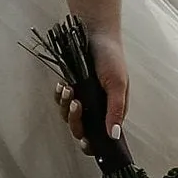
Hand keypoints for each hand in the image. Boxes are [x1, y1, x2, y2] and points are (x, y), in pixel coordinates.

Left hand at [58, 26, 128, 144]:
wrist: (95, 33)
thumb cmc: (111, 58)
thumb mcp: (118, 84)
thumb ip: (116, 111)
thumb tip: (115, 135)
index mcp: (110, 112)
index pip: (101, 138)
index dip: (92, 144)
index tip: (85, 141)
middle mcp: (96, 109)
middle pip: (81, 130)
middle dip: (76, 121)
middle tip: (77, 105)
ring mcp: (82, 99)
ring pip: (68, 116)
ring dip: (66, 106)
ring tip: (70, 90)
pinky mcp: (71, 88)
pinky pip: (60, 100)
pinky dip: (59, 95)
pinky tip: (63, 85)